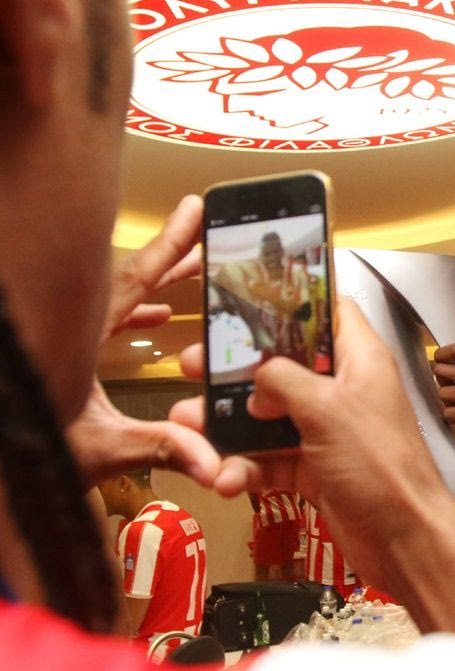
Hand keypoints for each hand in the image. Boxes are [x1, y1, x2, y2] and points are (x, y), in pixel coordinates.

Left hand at [67, 195, 219, 484]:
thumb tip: (211, 460)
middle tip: (202, 236)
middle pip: (123, 279)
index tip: (192, 211)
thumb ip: (158, 447)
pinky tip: (156, 318)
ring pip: (110, 296)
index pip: (130, 280)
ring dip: (152, 284)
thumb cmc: (28, 453)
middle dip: (168, 259)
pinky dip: (133, 311)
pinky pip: (101, 316)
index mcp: (74, 336)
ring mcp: (59, 335)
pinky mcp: (59, 352)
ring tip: (187, 273)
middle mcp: (64, 327)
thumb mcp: (100, 449)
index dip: (167, 245)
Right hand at [172, 298, 451, 588]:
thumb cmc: (381, 465)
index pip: (329, 312)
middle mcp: (345, 391)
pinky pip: (271, 460)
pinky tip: (224, 478)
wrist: (403, 538)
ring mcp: (329, 432)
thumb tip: (256, 379)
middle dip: (236, 370)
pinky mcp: (316, 470)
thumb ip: (283, 380)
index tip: (244, 305)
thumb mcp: (326, 408)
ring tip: (188, 426)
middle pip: (284, 366)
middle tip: (194, 367)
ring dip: (228, 425)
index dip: (290, 304)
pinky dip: (245, 468)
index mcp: (360, 360)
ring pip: (269, 417)